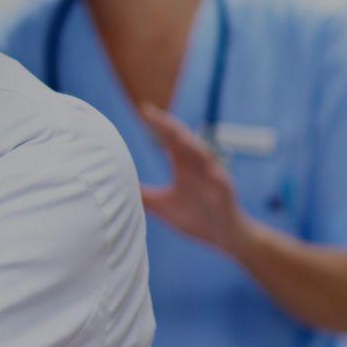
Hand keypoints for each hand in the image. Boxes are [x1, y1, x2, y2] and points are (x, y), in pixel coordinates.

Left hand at [138, 103, 255, 255]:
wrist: (224, 237)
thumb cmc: (196, 218)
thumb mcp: (164, 207)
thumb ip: (145, 196)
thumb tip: (121, 188)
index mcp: (184, 168)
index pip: (169, 140)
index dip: (158, 125)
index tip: (143, 109)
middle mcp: (198, 168)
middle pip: (184, 142)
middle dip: (170, 128)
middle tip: (153, 115)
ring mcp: (214, 180)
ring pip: (204, 159)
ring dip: (193, 147)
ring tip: (179, 137)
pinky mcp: (226, 195)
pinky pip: (222, 184)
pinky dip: (217, 177)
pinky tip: (212, 172)